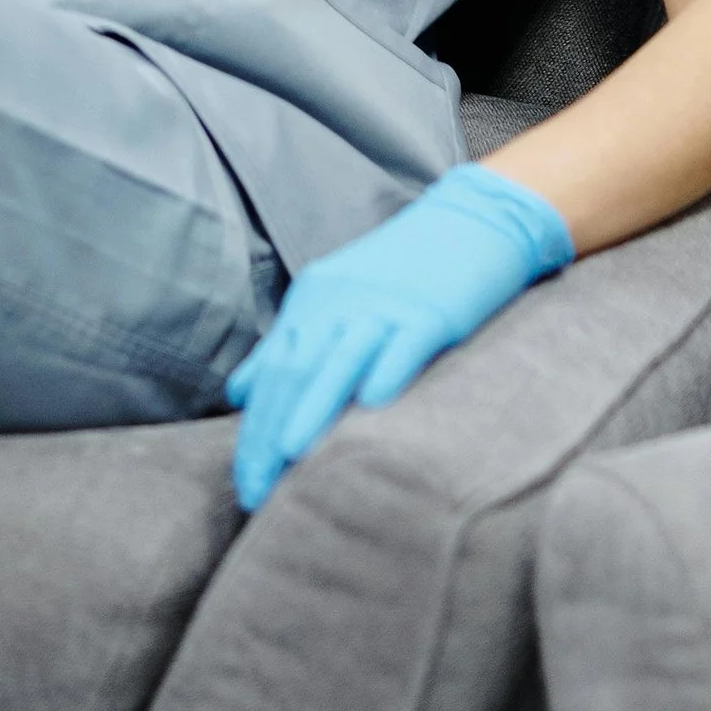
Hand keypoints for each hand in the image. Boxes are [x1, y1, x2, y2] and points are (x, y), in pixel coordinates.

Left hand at [225, 162, 573, 511]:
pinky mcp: (432, 311)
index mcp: (313, 302)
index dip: (254, 431)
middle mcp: (341, 303)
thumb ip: (286, 345)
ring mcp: (386, 306)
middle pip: (295, 371)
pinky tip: (374, 402)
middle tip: (256, 490)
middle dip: (270, 433)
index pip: (272, 375)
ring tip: (290, 453)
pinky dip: (388, 370)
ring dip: (312, 407)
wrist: (471, 219)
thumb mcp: (335, 299)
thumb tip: (239, 392)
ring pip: (340, 361)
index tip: (245, 485)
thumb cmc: (403, 271)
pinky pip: (406, 343)